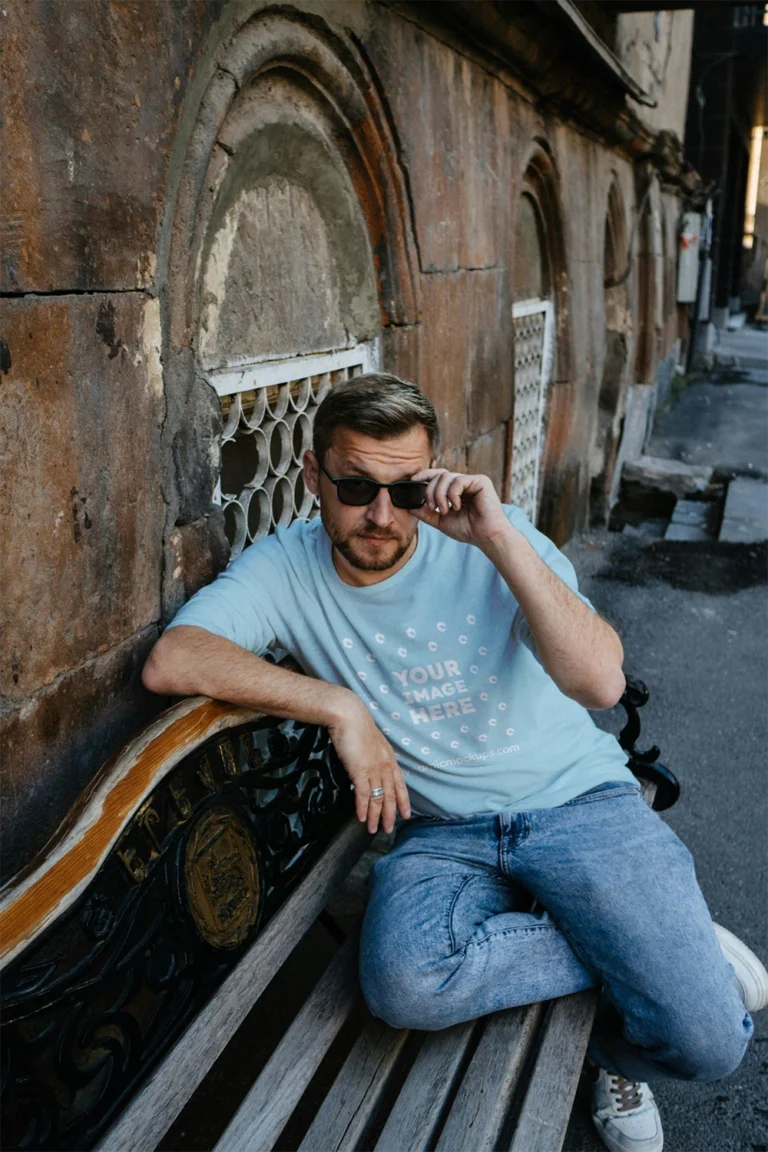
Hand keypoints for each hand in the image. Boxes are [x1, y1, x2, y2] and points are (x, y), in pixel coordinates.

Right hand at [327, 699, 410, 833]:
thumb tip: (367, 767)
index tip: (406, 814)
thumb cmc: (356, 725)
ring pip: (377, 798)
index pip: (400, 784)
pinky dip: (362, 808)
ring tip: (372, 830)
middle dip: (390, 814)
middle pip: (391, 795)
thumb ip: (372, 756)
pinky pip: (363, 794)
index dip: (404, 801)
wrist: (349, 715)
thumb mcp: (370, 742)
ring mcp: (373, 769)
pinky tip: (360, 817)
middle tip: (389, 829)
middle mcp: (384, 765)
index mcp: (389, 758)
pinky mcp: (360, 770)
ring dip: (375, 816)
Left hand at [410, 468, 509, 550]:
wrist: (486, 536)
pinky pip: (458, 481)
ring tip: (444, 510)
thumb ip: (426, 513)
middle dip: (430, 491)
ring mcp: (472, 481)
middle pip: (438, 476)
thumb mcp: (441, 521)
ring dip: (440, 495)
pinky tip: (457, 506)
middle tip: (432, 507)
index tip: (412, 481)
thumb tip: (409, 507)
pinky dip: (453, 495)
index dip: (424, 475)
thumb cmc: (467, 529)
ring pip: (446, 477)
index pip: (437, 476)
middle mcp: (463, 483)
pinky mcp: (480, 481)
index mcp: (454, 490)